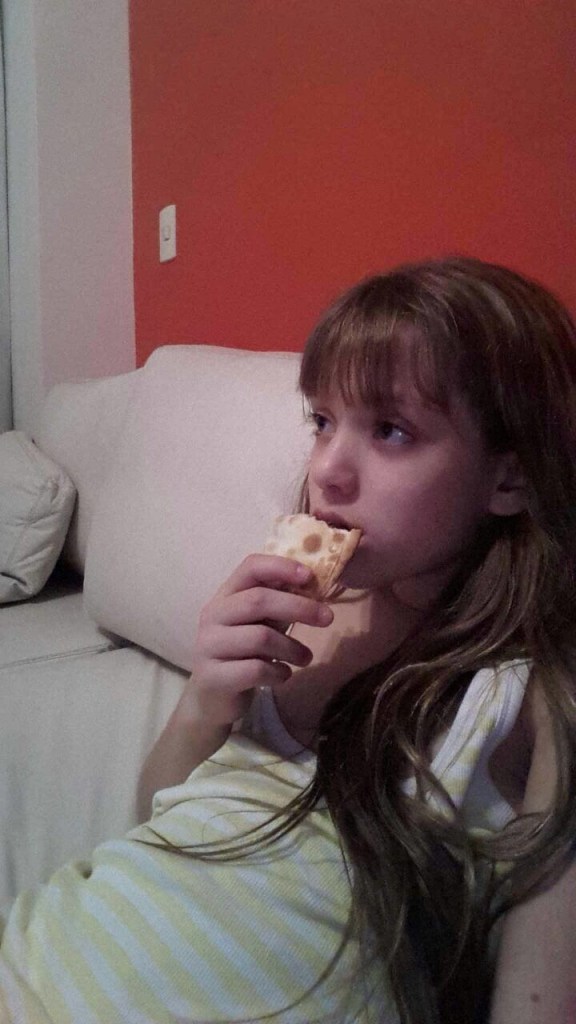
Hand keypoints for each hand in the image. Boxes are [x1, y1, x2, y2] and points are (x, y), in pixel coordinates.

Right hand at [187, 554, 333, 728]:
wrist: (212, 697)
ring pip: (260, 637)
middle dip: (298, 607)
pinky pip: (256, 670)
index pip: (249, 568)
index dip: (280, 567)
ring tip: (306, 658)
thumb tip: (312, 585)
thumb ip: (278, 603)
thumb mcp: (259, 622)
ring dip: (292, 647)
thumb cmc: (242, 652)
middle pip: (258, 601)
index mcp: (225, 596)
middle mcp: (213, 616)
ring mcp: (209, 646)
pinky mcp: (214, 677)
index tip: (310, 576)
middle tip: (328, 618)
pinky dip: (279, 672)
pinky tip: (284, 675)